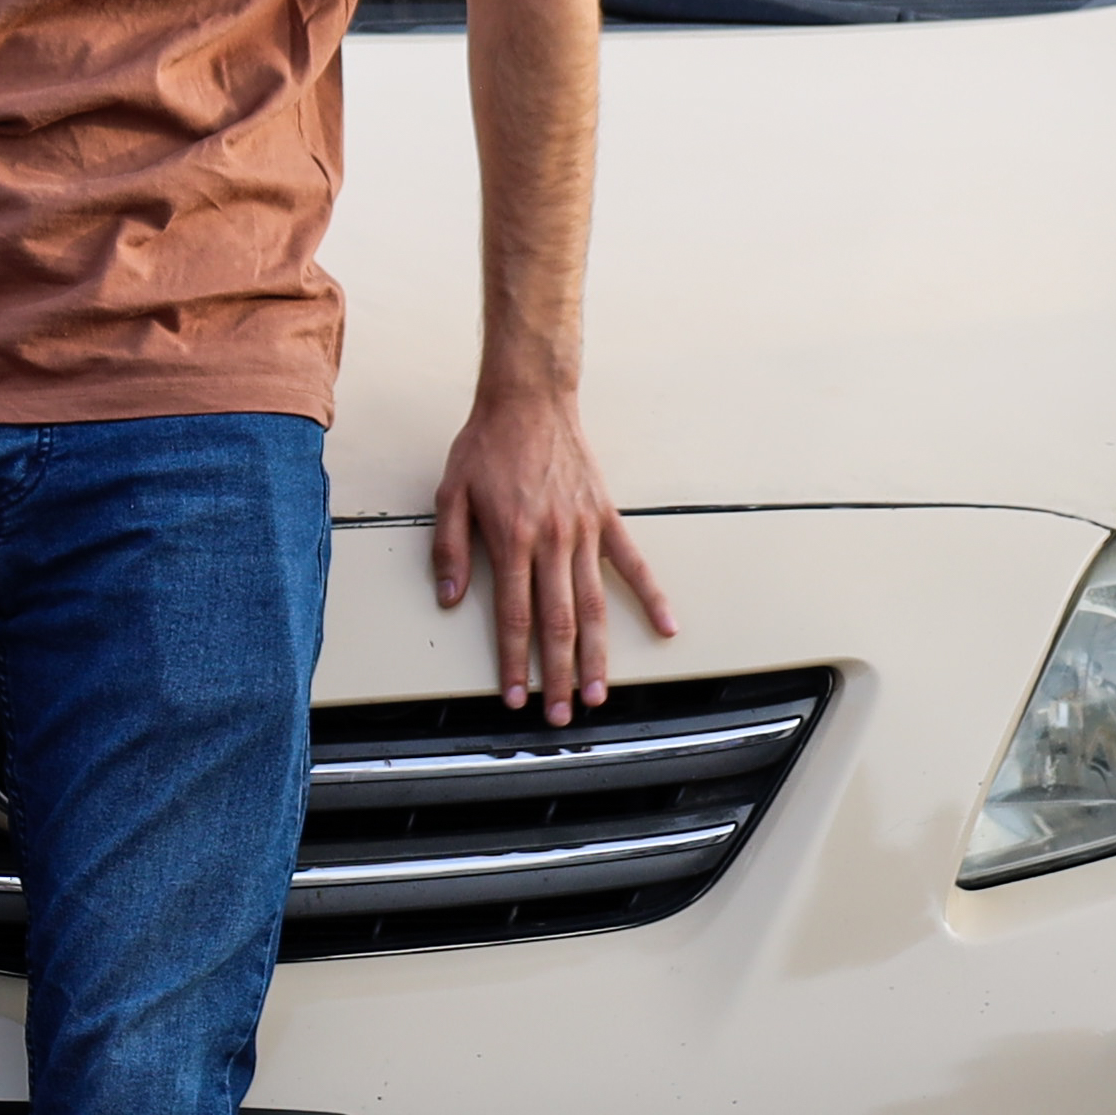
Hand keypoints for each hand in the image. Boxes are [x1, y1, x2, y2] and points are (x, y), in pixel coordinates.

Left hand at [430, 378, 671, 712]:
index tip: (516, 696)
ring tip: (601, 693)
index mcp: (511, 539)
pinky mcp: (606, 517)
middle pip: (558, 622)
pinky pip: (634, 564)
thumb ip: (450, 547)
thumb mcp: (450, 492)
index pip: (514, 616)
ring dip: (599, 654)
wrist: (529, 400)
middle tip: (563, 714)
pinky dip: (651, 597)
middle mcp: (552, 541)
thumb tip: (450, 597)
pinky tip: (665, 628)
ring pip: (595, 605)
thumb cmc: (487, 445)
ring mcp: (584, 531)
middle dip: (560, 675)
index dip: (515, 662)